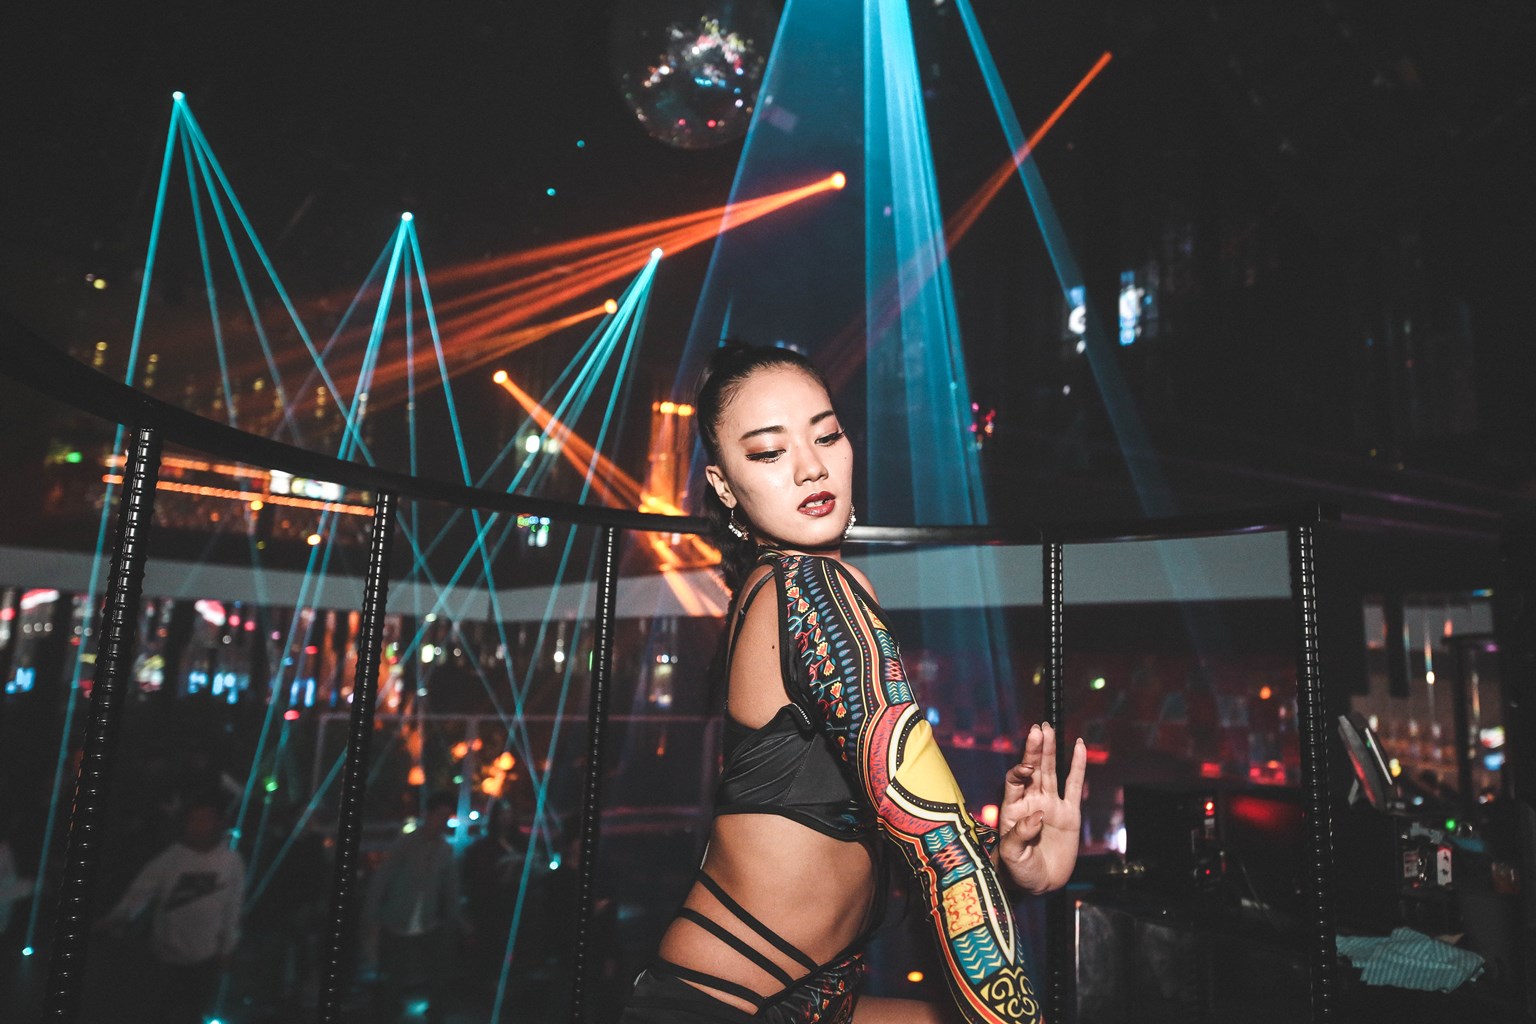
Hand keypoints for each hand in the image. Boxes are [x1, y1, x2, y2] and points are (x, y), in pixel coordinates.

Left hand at [995, 722, 1086, 894]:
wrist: (1040, 883)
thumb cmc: (1019, 870)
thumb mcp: (1012, 857)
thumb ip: (1019, 836)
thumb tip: (1035, 816)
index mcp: (1013, 808)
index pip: (1014, 781)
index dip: (1019, 771)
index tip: (1027, 769)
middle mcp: (1031, 801)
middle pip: (1033, 769)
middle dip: (1034, 750)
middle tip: (1037, 729)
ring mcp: (1051, 804)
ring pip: (1051, 772)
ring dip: (1050, 751)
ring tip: (1048, 729)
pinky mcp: (1069, 813)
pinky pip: (1074, 785)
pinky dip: (1077, 766)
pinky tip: (1079, 746)